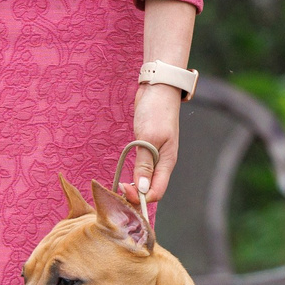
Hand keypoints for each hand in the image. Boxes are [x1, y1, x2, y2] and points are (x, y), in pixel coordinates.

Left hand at [127, 83, 182, 205]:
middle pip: (151, 189)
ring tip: (118, 186)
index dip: (141, 196)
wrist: (158, 89)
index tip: (123, 188)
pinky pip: (142, 169)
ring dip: (134, 186)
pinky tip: (124, 175)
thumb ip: (145, 163)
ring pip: (146, 180)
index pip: (157, 191)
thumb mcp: (149, 137)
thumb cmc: (156, 110)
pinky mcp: (147, 149)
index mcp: (167, 162)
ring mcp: (155, 156)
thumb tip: (143, 189)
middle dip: (136, 194)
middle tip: (117, 189)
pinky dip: (133, 175)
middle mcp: (162, 162)